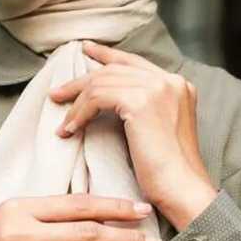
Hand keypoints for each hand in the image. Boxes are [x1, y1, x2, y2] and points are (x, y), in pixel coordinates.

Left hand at [49, 41, 216, 229]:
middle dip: (82, 81)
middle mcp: (171, 81)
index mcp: (179, 85)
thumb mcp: (161, 129)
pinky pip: (96, 99)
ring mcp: (157, 89)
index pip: (135, 62)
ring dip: (76, 103)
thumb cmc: (170, 171)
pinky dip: (78, 114)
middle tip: (58, 93)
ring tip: (62, 122)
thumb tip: (110, 97)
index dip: (107, 55)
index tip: (86, 51)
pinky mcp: (140, 102)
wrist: (182, 189)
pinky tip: (70, 130)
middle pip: (114, 70)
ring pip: (101, 83)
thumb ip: (147, 106)